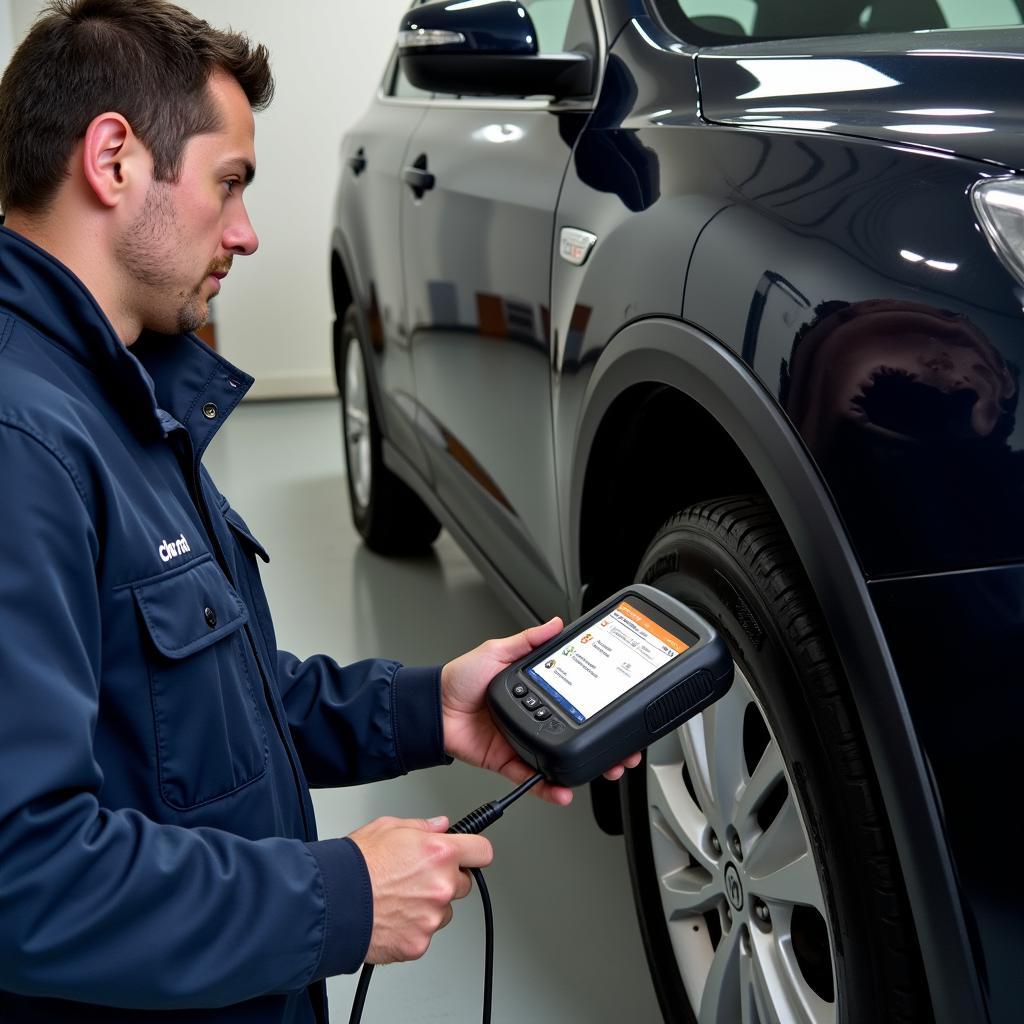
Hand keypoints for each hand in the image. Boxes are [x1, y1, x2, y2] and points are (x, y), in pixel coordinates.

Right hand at [349, 815, 491, 963]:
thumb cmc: (355, 864)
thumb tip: (440, 826)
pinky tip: (392, 916)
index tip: (471, 854)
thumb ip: (422, 826)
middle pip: (464, 883)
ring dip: (430, 906)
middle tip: (418, 877)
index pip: (482, 851)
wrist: (332, 902)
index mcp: (440, 853)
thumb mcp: (388, 827)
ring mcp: (432, 917)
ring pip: (444, 910)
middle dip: (447, 879)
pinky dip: (413, 928)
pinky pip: (425, 933)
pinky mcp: (420, 943)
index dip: (475, 851)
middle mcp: (442, 885)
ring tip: (399, 898)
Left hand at [440, 618, 642, 804]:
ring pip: (559, 760)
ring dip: (582, 769)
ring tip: (603, 771)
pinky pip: (533, 778)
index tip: (618, 716)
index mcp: (533, 692)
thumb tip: (554, 623)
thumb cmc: (459, 679)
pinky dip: (549, 787)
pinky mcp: (508, 761)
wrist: (431, 709)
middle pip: (573, 736)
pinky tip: (564, 790)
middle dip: (601, 748)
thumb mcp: (497, 651)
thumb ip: (527, 640)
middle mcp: (532, 718)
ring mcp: (521, 741)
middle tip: (622, 754)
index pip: (574, 702)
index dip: (597, 711)